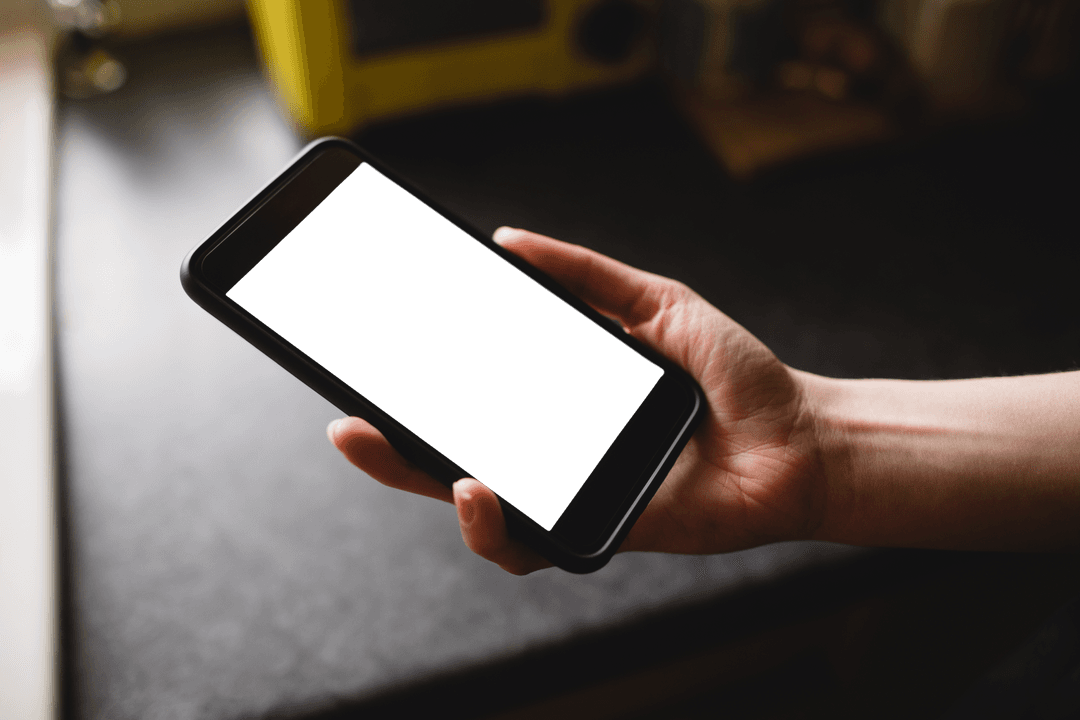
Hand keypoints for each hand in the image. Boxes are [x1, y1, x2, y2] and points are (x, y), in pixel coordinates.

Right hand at [328, 228, 824, 573]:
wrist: (800, 435)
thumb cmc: (734, 373)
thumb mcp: (656, 302)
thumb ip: (586, 273)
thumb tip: (508, 240)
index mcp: (560, 396)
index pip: (473, 394)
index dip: (417, 385)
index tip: (371, 360)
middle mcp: (555, 448)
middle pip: (453, 455)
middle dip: (391, 447)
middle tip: (350, 424)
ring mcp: (572, 493)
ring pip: (476, 510)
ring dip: (429, 488)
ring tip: (411, 453)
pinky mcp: (598, 532)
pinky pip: (530, 548)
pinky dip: (494, 529)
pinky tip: (480, 492)